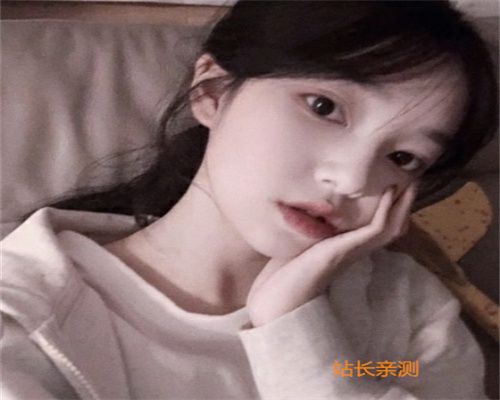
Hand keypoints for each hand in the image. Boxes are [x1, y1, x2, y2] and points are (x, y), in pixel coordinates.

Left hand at [246, 182, 417, 326]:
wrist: (277, 301)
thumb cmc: (282, 276)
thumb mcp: (298, 244)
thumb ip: (307, 229)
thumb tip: (302, 210)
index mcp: (345, 249)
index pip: (376, 229)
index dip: (389, 210)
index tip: (394, 185)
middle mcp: (354, 250)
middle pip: (391, 228)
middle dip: (402, 205)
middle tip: (411, 180)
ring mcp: (353, 250)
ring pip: (391, 227)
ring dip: (402, 205)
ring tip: (410, 182)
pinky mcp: (347, 249)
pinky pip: (377, 228)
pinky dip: (386, 210)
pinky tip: (389, 191)